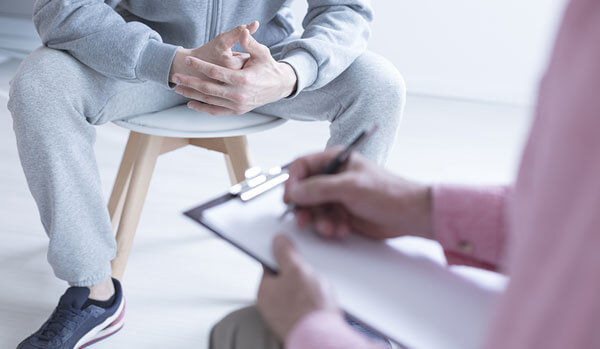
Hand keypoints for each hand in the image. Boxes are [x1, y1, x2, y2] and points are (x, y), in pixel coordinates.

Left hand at [172, 24, 297, 114]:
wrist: (279, 86)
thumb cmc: (269, 67)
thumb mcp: (262, 53)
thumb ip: (250, 43)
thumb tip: (243, 30)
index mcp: (243, 79)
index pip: (216, 72)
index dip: (200, 65)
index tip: (188, 60)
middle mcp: (239, 95)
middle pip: (208, 89)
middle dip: (190, 82)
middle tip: (175, 76)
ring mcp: (237, 105)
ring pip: (209, 101)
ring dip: (192, 95)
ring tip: (178, 89)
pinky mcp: (237, 110)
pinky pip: (216, 111)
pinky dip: (202, 108)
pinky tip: (191, 104)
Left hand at [257, 235, 340, 339]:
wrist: (323, 338)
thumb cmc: (308, 308)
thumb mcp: (297, 269)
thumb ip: (285, 252)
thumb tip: (278, 240)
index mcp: (264, 291)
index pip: (269, 264)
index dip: (282, 253)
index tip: (291, 247)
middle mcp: (271, 305)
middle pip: (285, 278)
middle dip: (299, 272)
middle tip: (310, 271)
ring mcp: (285, 316)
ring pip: (297, 291)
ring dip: (309, 286)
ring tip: (320, 289)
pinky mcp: (300, 323)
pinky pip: (307, 305)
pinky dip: (315, 301)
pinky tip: (323, 302)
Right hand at [284, 148, 433, 239]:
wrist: (410, 215)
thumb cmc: (388, 193)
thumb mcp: (351, 187)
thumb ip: (319, 188)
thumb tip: (294, 191)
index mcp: (335, 160)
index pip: (302, 166)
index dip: (292, 182)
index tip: (289, 198)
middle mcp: (333, 177)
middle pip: (304, 191)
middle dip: (304, 207)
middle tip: (305, 219)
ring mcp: (337, 196)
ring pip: (313, 209)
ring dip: (319, 221)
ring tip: (331, 228)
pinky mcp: (341, 213)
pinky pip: (324, 221)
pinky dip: (329, 227)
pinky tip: (342, 230)